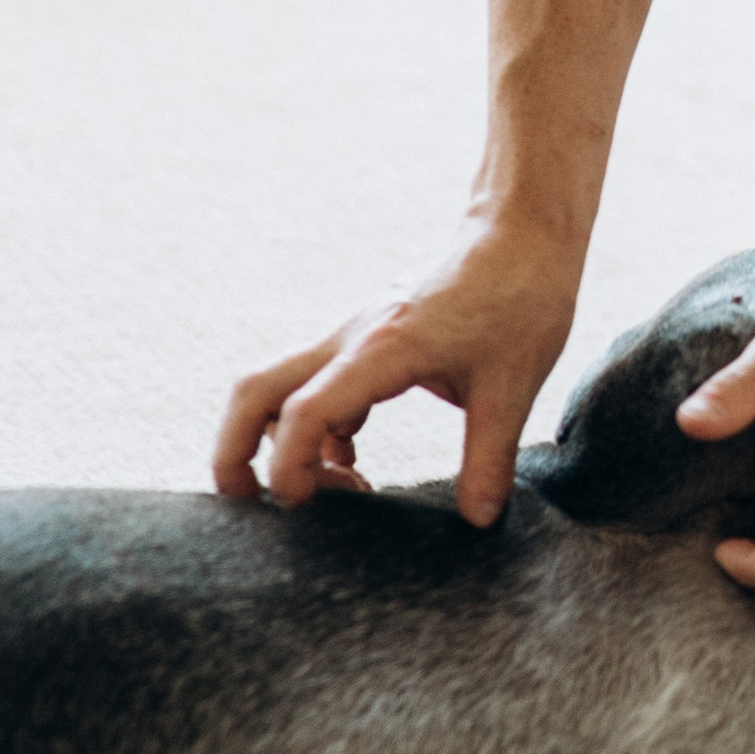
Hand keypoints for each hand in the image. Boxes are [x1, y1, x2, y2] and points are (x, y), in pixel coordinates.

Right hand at [213, 218, 579, 528]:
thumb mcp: (513, 385)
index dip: (289, 466)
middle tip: (250, 503)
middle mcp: (352, 338)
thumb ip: (490, 457)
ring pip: (279, 384)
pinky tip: (351, 458)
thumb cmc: (520, 298)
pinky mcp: (367, 336)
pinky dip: (317, 426)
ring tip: (332, 491)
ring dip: (280, 440)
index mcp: (383, 349)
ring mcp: (354, 334)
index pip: (306, 411)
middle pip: (256, 390)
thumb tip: (480, 521)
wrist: (520, 232)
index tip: (300, 506)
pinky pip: (316, 384)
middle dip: (233, 450)